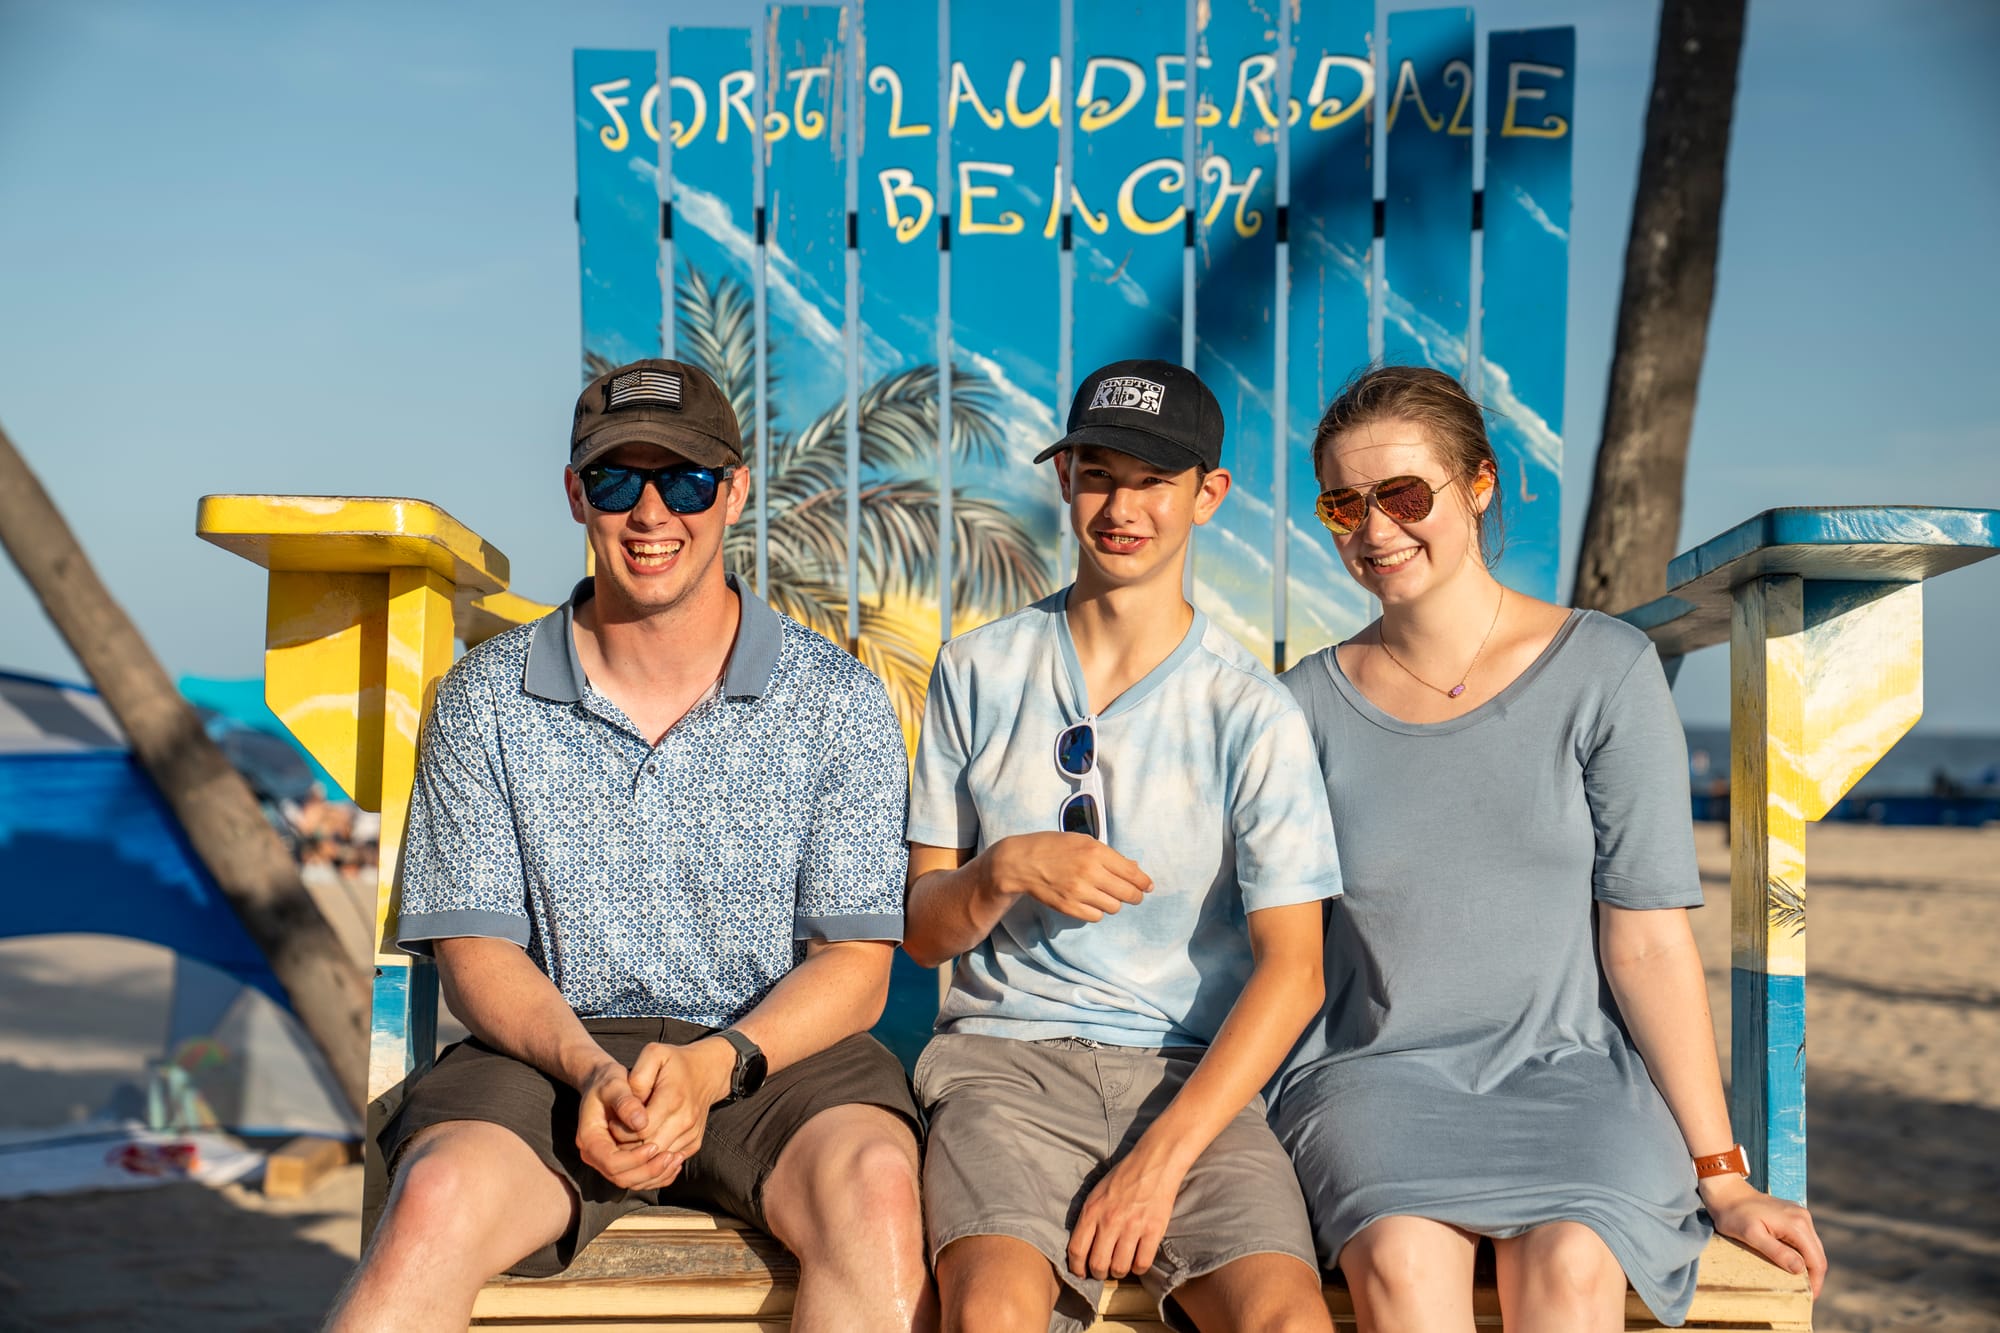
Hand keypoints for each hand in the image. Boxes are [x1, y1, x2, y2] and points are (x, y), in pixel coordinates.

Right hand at [574, 1060, 669, 1189]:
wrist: (604, 1084)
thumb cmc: (608, 1081)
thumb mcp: (613, 1084)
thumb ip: (624, 1101)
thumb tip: (641, 1123)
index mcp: (589, 1139)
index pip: (611, 1162)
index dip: (634, 1159)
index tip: (655, 1145)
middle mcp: (595, 1155)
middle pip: (621, 1177)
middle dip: (648, 1171)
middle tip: (672, 1156)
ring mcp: (607, 1161)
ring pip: (632, 1181)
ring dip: (655, 1175)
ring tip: (677, 1159)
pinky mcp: (620, 1162)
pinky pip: (638, 1178)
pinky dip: (657, 1175)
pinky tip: (674, 1162)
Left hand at [606, 1038, 736, 1190]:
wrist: (708, 1071)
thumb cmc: (676, 1062)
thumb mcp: (654, 1054)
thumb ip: (637, 1078)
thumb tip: (630, 1107)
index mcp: (672, 1099)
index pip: (640, 1131)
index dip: (620, 1131)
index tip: (612, 1121)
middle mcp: (685, 1120)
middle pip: (648, 1149)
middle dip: (627, 1147)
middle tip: (615, 1136)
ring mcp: (692, 1134)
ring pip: (659, 1159)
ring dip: (639, 1156)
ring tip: (627, 1141)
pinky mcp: (694, 1143)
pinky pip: (670, 1162)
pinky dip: (654, 1160)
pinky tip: (643, 1147)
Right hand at [987, 832, 1151, 922]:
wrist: (1021, 862)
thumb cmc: (1053, 847)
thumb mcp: (1082, 841)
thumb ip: (1110, 856)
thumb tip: (1135, 869)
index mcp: (1095, 852)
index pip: (1132, 873)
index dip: (1144, 882)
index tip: (1147, 886)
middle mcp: (1090, 872)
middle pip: (1128, 894)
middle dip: (1135, 896)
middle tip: (1134, 895)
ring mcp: (1079, 892)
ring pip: (1114, 907)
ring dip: (1113, 902)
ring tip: (1103, 894)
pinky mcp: (1069, 907)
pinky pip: (1096, 916)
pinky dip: (1096, 910)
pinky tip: (1089, 901)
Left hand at [1067, 1145, 1184, 1280]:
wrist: (1154, 1163)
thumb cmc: (1124, 1177)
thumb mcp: (1096, 1192)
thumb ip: (1088, 1218)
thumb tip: (1082, 1245)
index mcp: (1092, 1211)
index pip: (1076, 1250)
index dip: (1076, 1268)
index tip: (1081, 1273)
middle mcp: (1110, 1221)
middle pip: (1097, 1265)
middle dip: (1098, 1274)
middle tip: (1102, 1272)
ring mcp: (1132, 1227)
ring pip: (1119, 1268)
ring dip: (1118, 1272)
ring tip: (1120, 1266)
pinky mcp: (1153, 1231)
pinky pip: (1142, 1263)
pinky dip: (1138, 1268)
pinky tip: (1137, 1260)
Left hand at [1701, 1175, 1827, 1298]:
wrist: (1726, 1191)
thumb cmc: (1734, 1214)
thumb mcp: (1752, 1235)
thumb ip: (1776, 1252)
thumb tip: (1800, 1269)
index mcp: (1797, 1224)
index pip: (1817, 1260)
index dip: (1815, 1282)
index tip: (1808, 1298)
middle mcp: (1803, 1218)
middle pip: (1818, 1255)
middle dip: (1813, 1276)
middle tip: (1802, 1294)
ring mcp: (1799, 1215)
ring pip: (1812, 1248)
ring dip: (1808, 1266)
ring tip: (1796, 1282)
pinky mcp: (1793, 1215)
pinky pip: (1803, 1239)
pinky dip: (1801, 1254)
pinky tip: (1790, 1263)